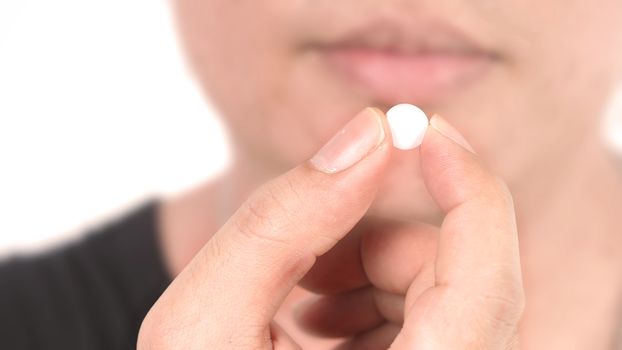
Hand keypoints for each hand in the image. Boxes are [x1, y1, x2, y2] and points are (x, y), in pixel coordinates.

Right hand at [137, 107, 523, 348]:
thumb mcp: (203, 319)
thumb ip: (283, 217)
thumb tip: (369, 134)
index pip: (486, 284)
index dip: (468, 189)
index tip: (421, 129)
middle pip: (466, 283)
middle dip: (382, 244)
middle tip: (307, 260)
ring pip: (453, 298)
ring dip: (376, 277)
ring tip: (304, 307)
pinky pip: (438, 322)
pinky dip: (381, 303)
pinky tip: (321, 329)